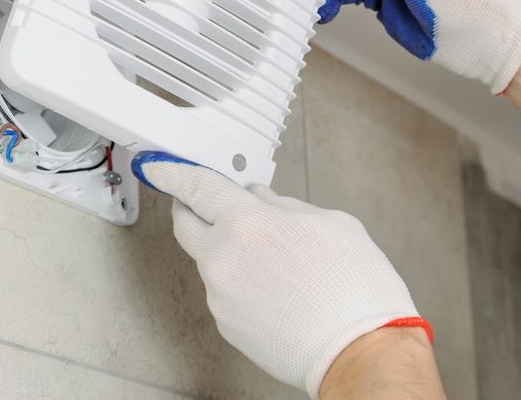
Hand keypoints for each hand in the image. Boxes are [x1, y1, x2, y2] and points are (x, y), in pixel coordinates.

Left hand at [131, 152, 431, 398]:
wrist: (361, 354)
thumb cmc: (355, 292)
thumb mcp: (332, 223)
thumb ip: (285, 205)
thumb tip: (260, 199)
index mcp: (248, 225)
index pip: (196, 187)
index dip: (173, 171)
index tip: (160, 166)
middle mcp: (223, 260)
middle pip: (185, 225)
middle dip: (190, 208)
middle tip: (206, 201)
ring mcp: (221, 297)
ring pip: (210, 260)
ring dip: (228, 249)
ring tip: (276, 258)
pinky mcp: (227, 325)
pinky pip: (225, 290)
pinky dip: (241, 281)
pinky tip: (276, 286)